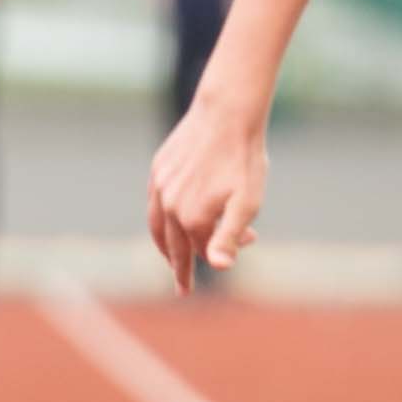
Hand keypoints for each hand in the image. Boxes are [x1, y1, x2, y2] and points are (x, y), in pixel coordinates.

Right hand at [147, 94, 267, 291]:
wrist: (227, 114)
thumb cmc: (244, 160)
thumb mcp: (247, 203)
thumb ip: (230, 236)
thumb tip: (218, 267)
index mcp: (192, 218)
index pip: (201, 251)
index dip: (220, 255)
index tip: (244, 248)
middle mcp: (169, 205)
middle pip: (172, 245)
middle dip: (179, 267)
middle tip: (183, 287)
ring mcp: (160, 186)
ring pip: (157, 225)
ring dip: (165, 245)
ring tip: (172, 258)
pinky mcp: (158, 168)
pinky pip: (155, 202)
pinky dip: (161, 217)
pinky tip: (169, 218)